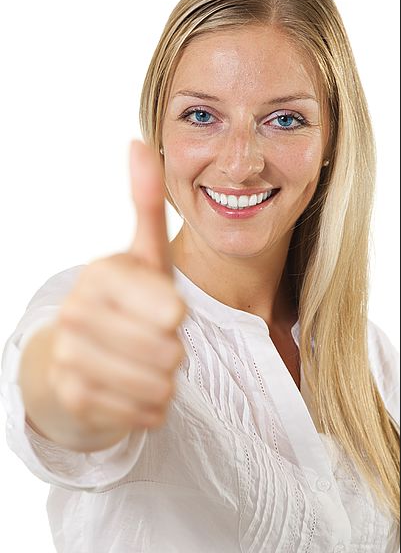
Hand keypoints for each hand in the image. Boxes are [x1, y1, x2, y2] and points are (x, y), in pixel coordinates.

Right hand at [48, 140, 185, 434]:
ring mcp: (71, 358)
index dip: (176, 318)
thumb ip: (145, 202)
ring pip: (159, 385)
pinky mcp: (74, 398)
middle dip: (172, 351)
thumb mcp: (142, 254)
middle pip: (169, 352)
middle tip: (153, 341)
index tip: (162, 312)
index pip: (172, 313)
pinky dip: (151, 406)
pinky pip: (145, 413)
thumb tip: (140, 141)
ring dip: (164, 379)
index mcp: (101, 274)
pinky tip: (133, 388)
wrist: (75, 355)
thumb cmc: (123, 301)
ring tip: (144, 362)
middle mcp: (77, 313)